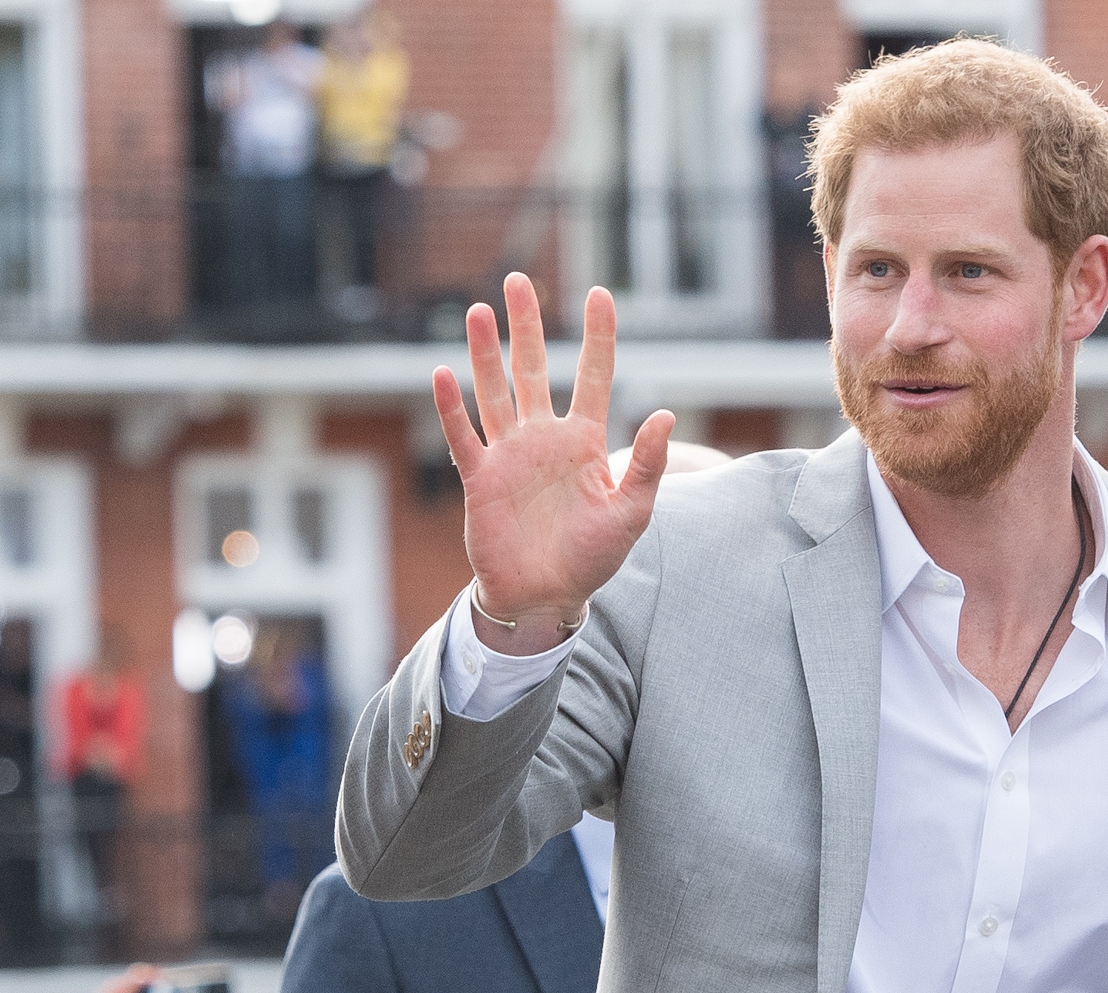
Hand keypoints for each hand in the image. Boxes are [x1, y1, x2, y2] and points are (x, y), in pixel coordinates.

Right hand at [432, 274, 675, 655]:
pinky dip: (452, 408)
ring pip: (495, 393)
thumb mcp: (632, 513)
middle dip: (526, 325)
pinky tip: (441, 374)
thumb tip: (666, 414)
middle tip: (517, 280)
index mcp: (586, 441)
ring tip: (479, 311)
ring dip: (486, 354)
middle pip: (534, 369)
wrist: (546, 597)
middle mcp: (545, 439)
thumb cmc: (592, 557)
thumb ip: (648, 465)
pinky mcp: (481, 479)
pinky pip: (463, 437)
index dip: (598, 336)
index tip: (600, 294)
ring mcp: (510, 456)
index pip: (595, 376)